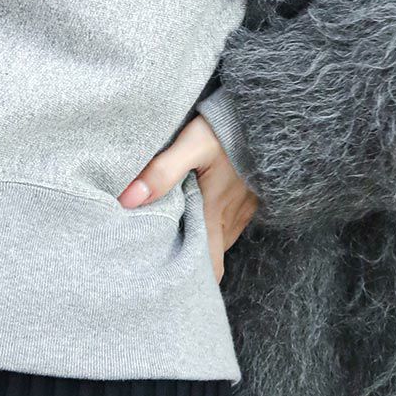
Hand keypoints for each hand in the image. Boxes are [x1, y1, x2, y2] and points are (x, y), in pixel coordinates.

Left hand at [117, 112, 258, 284]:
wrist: (268, 110)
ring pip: (220, 238)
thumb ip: (162, 172)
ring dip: (201, 242)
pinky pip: (230, 221)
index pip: (208, 265)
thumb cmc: (228, 127)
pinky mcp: (250, 194)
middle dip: (193, 264)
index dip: (192, 280)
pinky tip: (195, 214)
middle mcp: (231, 216)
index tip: (168, 285)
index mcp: (214, 212)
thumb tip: (127, 200)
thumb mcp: (191, 145)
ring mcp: (244, 207)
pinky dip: (212, 225)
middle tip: (164, 266)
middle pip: (211, 255)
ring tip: (174, 241)